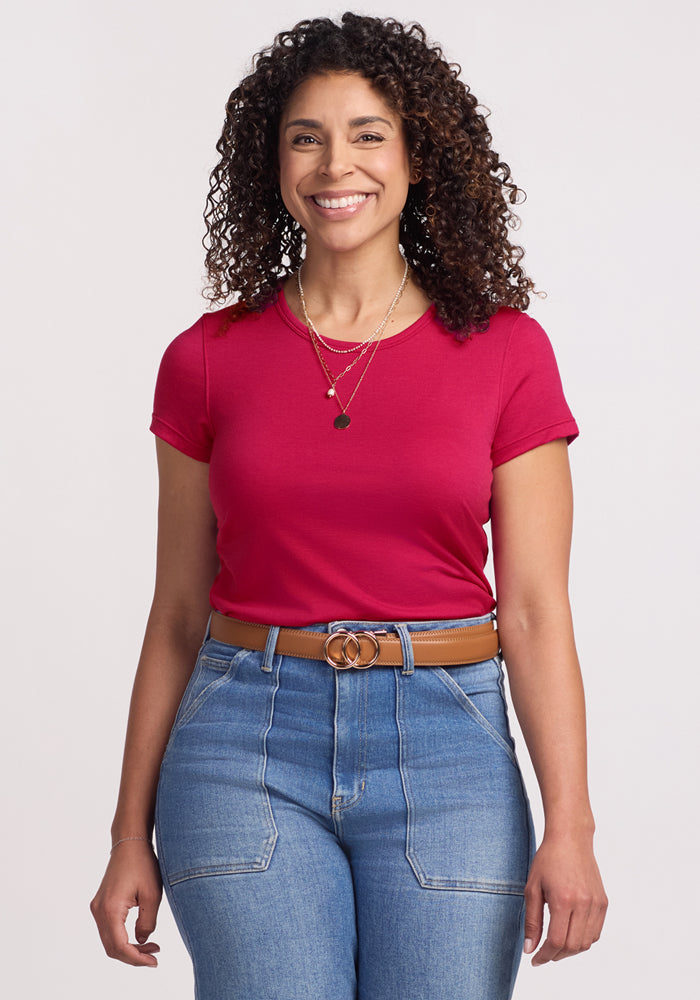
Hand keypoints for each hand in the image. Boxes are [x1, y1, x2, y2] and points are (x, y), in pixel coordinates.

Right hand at [90, 841, 162, 966]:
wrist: (130, 843)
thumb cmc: (142, 864)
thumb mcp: (152, 895)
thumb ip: (148, 922)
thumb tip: (142, 941)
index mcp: (110, 909)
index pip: (120, 946)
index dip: (136, 958)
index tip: (153, 961)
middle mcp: (99, 910)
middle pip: (112, 947)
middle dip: (133, 956)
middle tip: (154, 956)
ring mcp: (97, 907)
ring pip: (109, 940)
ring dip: (128, 948)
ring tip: (151, 947)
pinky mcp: (100, 904)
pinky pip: (108, 930)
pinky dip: (122, 938)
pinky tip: (139, 937)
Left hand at [523, 832, 607, 965]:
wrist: (571, 839)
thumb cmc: (548, 860)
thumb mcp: (532, 888)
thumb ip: (532, 921)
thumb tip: (530, 949)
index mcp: (564, 900)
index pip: (557, 941)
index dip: (545, 955)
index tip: (535, 960)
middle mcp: (583, 904)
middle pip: (573, 946)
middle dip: (556, 956)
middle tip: (544, 954)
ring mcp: (596, 903)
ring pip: (586, 943)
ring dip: (570, 950)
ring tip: (556, 945)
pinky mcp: (603, 902)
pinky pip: (596, 932)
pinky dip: (583, 940)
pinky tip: (570, 934)